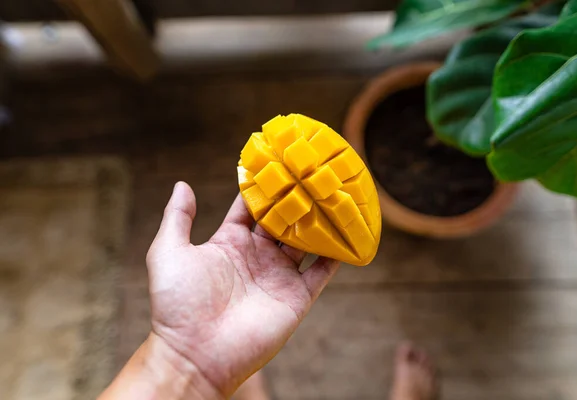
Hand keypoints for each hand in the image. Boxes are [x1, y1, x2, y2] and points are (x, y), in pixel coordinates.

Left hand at [141, 182, 338, 397]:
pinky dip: (334, 255)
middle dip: (295, 199)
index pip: (250, 208)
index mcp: (229, 242)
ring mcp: (278, 276)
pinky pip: (321, 272)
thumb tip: (182, 184)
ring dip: (317, 221)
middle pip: (282, 220)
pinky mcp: (296, 297)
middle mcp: (257, 256)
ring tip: (332, 195)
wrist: (195, 353)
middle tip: (310, 174)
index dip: (262, 188)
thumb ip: (177, 217)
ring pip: (305, 241)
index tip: (277, 164)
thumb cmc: (177, 303)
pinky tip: (346, 234)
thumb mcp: (169, 251)